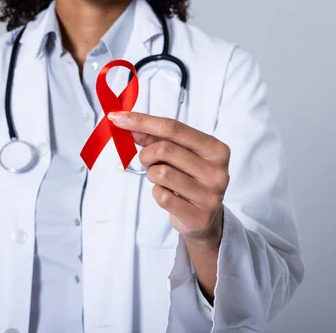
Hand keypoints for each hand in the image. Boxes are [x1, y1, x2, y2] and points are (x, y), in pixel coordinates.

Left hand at [108, 111, 228, 247]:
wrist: (203, 217)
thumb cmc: (188, 178)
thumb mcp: (177, 153)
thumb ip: (154, 137)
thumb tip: (128, 124)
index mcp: (216, 149)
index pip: (174, 128)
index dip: (142, 121)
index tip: (117, 117)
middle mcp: (218, 171)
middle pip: (165, 149)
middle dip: (146, 153)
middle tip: (147, 160)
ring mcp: (210, 195)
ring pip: (161, 173)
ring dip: (152, 174)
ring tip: (161, 179)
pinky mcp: (199, 216)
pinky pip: (161, 196)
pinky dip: (157, 193)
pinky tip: (168, 194)